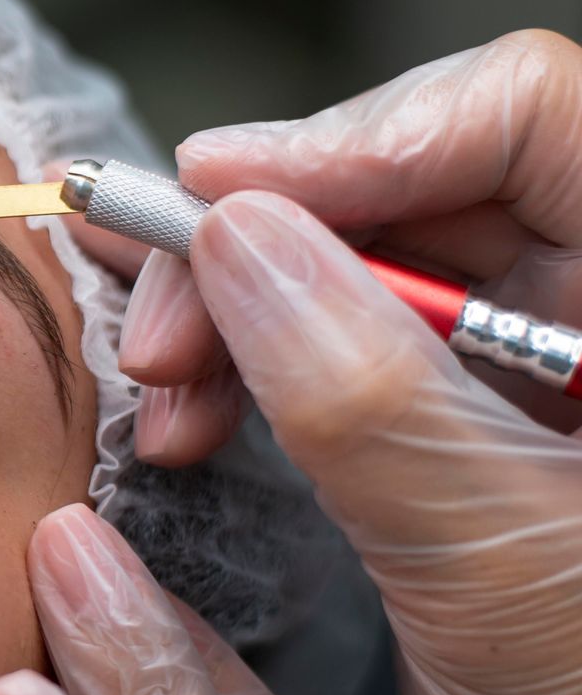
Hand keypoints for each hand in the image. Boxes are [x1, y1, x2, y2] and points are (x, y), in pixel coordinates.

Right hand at [70, 30, 581, 694]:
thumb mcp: (506, 575)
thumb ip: (374, 401)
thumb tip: (243, 241)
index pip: (533, 120)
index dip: (366, 138)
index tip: (218, 195)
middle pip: (420, 185)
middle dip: (265, 244)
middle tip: (160, 326)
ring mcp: (532, 370)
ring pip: (360, 262)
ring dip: (238, 313)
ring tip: (162, 389)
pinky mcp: (462, 428)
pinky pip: (341, 347)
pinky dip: (252, 371)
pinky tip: (195, 414)